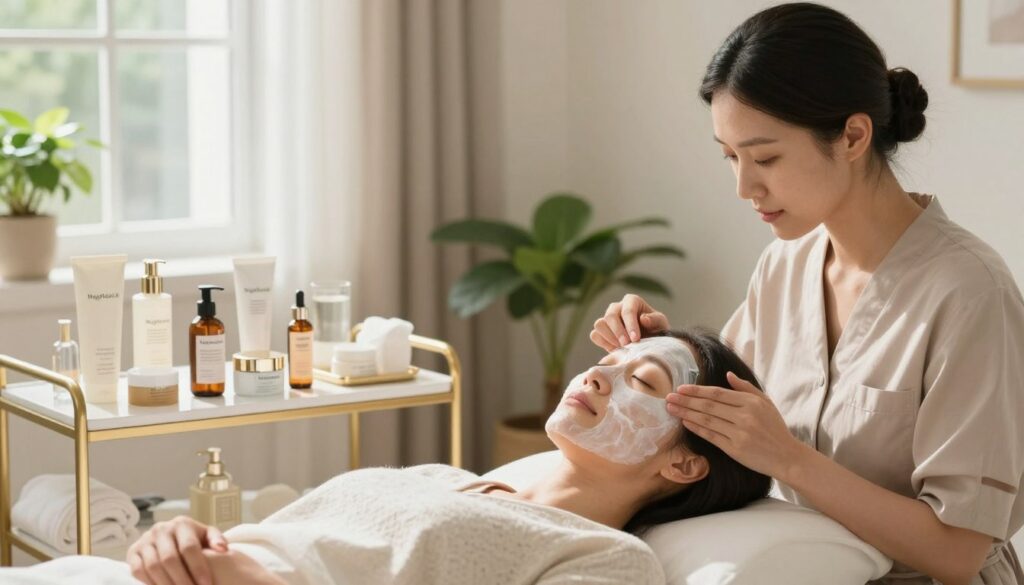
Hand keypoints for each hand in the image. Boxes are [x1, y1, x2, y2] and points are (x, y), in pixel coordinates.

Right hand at [128, 515, 227, 584]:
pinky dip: (150, 583)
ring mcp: (145, 540)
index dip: (198, 568)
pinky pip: (138, 570)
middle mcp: (161, 529)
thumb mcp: (208, 536)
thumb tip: (222, 549)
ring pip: (153, 566)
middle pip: (170, 559)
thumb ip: (217, 540)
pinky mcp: (133, 551)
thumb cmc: (195, 540)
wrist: (173, 538)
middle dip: (182, 581)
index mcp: (182, 524)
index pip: (189, 547)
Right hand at [590, 294, 669, 350]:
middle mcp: (616, 307)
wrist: (648, 342)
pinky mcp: (600, 331)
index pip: (627, 310)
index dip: (630, 325)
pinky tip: (616, 349)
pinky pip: (595, 335)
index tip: (636, 339)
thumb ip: (655, 320)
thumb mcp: (661, 324)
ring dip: (610, 338)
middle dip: (618, 332)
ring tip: (622, 348)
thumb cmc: (655, 329)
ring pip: (599, 324)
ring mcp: (606, 319)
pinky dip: (603, 343)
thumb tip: (644, 319)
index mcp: (631, 301)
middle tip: (627, 345)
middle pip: (610, 316)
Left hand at [666, 372, 804, 477]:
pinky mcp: (735, 449)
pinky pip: (711, 436)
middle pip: (708, 405)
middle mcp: (744, 416)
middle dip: (686, 400)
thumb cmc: (775, 428)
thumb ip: (746, 388)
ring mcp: (739, 433)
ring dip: (686, 413)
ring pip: (707, 420)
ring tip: (671, 408)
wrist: (787, 456)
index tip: (681, 388)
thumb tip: (727, 375)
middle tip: (668, 397)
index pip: (718, 394)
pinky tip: (685, 422)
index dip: (697, 390)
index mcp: (751, 402)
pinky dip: (696, 428)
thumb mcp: (766, 403)